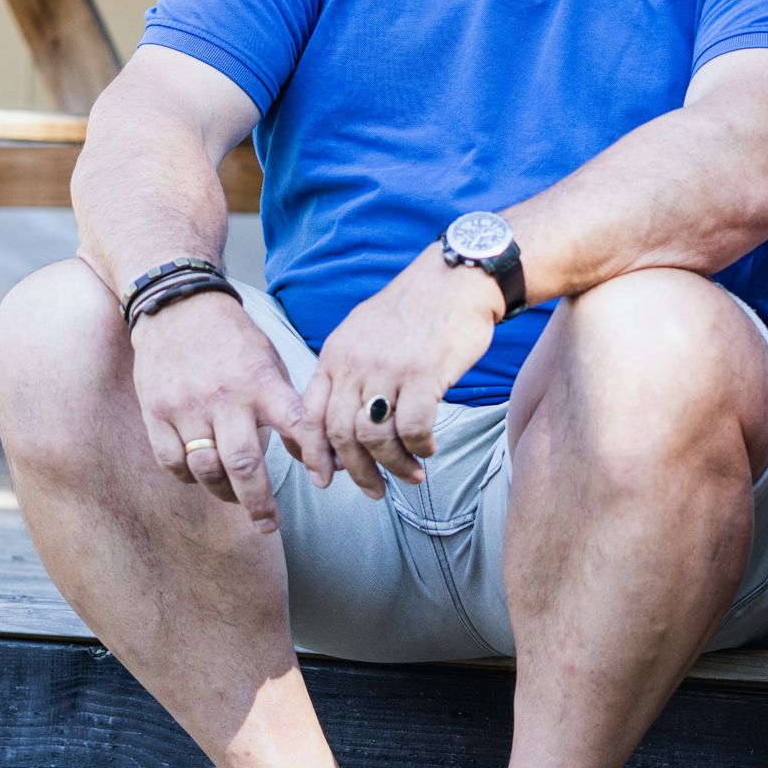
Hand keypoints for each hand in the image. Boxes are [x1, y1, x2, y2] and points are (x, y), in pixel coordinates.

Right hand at [129, 291, 304, 530]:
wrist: (176, 306)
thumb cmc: (231, 338)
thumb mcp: (269, 361)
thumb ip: (286, 404)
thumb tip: (307, 453)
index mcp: (260, 380)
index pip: (295, 422)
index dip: (313, 455)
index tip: (323, 480)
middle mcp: (224, 396)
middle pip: (243, 464)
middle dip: (259, 502)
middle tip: (268, 523)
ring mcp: (187, 406)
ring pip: (206, 469)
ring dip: (224, 493)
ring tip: (236, 497)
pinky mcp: (157, 412)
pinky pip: (172, 462)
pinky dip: (189, 477)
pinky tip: (201, 475)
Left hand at [308, 250, 509, 497]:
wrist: (457, 277)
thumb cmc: (415, 308)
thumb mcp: (363, 331)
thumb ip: (349, 370)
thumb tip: (344, 419)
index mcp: (335, 354)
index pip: (309, 414)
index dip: (314, 453)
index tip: (324, 478)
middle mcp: (355, 362)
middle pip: (339, 433)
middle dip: (356, 471)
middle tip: (373, 490)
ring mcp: (388, 368)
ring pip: (374, 436)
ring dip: (393, 465)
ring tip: (411, 474)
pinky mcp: (424, 373)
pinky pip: (413, 427)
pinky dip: (419, 447)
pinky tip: (429, 449)